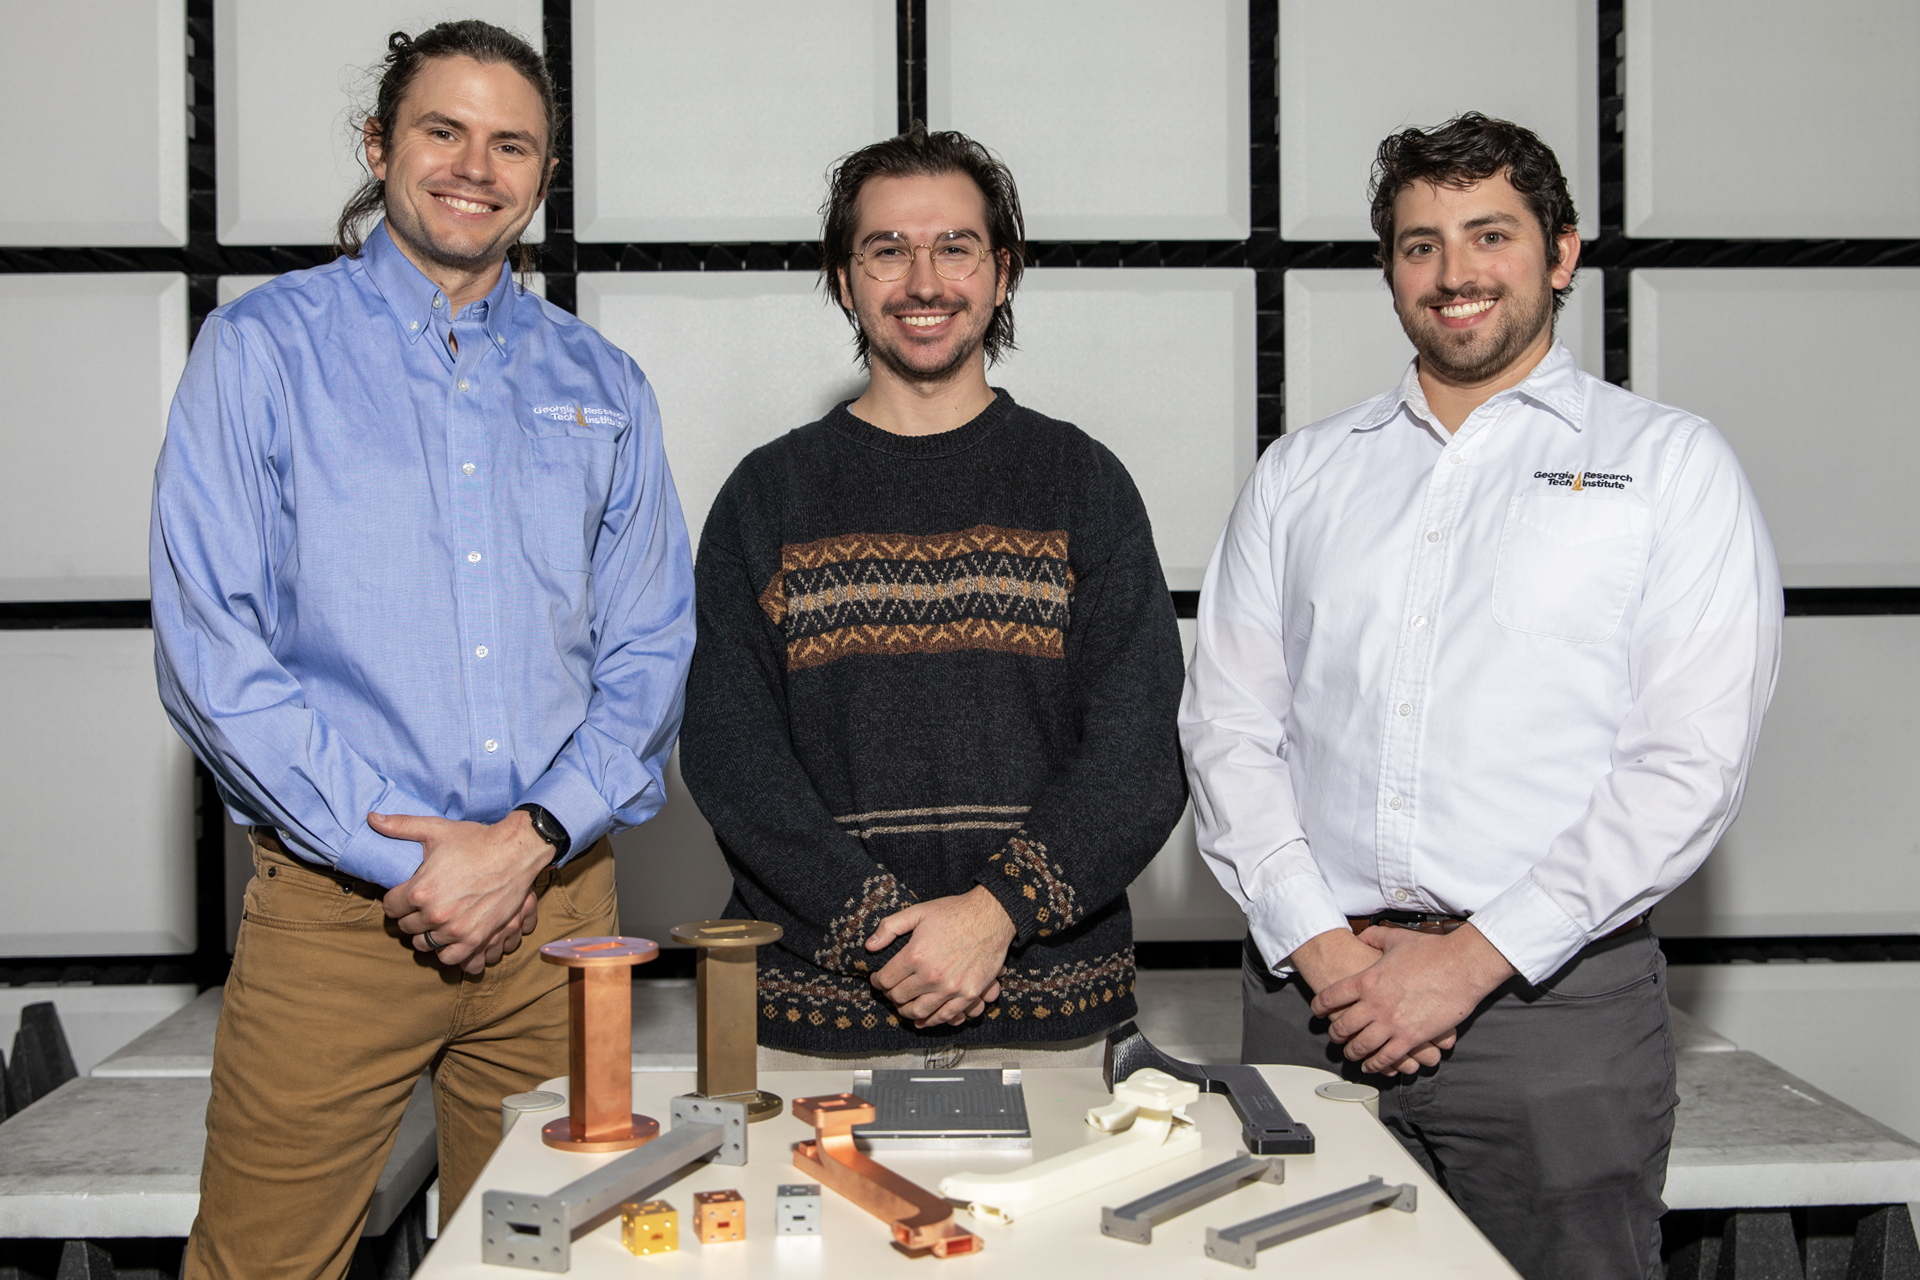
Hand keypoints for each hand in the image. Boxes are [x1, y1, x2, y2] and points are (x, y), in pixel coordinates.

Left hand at [375, 810, 553, 974]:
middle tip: (423, 906)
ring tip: (435, 922)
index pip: (390, 907)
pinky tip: (449, 937)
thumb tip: (371, 818)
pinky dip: (446, 951)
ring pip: (424, 944)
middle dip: (411, 916)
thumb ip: (401, 826)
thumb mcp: (436, 829)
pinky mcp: (475, 938)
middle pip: (406, 927)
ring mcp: (455, 929)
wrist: (516, 852)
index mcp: (419, 890)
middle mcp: (434, 914)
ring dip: (427, 934)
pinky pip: (449, 958)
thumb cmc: (476, 840)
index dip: (396, 899)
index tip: (406, 895)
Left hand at [866, 885, 1015, 1027]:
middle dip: (890, 996)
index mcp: (916, 955)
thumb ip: (889, 928)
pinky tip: (923, 1019)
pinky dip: (930, 1020)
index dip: (877, 981)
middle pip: (899, 997)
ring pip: (918, 1011)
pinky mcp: (968, 995)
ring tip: (904, 1006)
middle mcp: (931, 975)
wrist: (991, 917)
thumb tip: (869, 946)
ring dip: (906, 1011)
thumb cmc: (954, 912)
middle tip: (890, 992)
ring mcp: (951, 988)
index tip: (878, 980)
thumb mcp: (918, 912)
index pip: (886, 980)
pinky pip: (944, 1016)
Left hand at [1289, 929, 1454, 1074]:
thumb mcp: (1396, 938)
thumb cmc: (1432, 951)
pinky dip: (1376, 1065)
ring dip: (1352, 1052)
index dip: (1320, 1006)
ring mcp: (1391, 1023)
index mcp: (1367, 979)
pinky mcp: (1411, 1038)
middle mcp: (1374, 1004)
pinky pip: (1386, 1058)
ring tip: (1350, 1054)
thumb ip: (1374, 937)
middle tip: (1334, 1037)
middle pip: (1342, 1026)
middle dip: (1335, 1034)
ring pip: (1361, 1046)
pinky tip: (1372, 1066)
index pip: (1331, 997)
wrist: (1462, 965)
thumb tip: (1361, 937)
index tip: (1318, 1011)